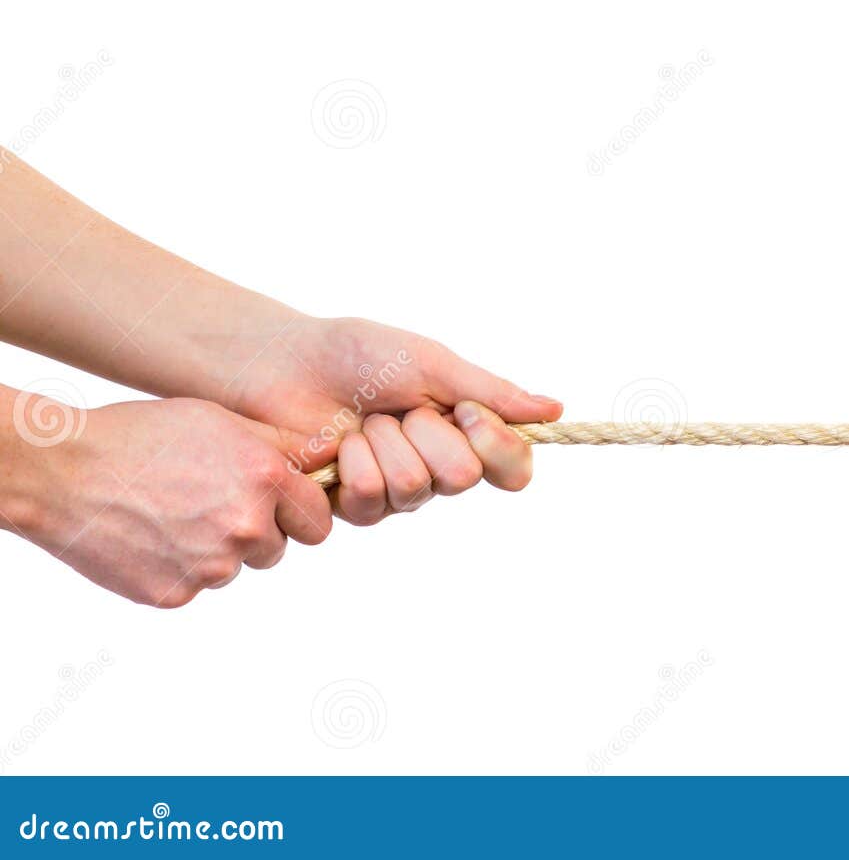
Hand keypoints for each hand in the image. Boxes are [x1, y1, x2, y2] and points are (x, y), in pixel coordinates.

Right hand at [0, 397, 331, 607]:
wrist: (65, 471)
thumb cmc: (144, 436)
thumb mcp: (222, 422)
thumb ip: (284, 447)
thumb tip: (334, 456)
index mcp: (265, 479)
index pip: (318, 520)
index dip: (299, 511)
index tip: (279, 504)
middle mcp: (244, 526)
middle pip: (278, 548)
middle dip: (260, 532)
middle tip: (215, 504)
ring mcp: (209, 566)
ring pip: (236, 568)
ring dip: (218, 550)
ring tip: (175, 514)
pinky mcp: (174, 594)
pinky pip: (196, 586)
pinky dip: (180, 567)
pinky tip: (152, 535)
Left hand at [221, 316, 560, 524]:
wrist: (281, 362)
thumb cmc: (355, 353)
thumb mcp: (431, 363)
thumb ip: (491, 392)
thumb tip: (555, 408)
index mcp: (465, 431)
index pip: (513, 468)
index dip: (496, 445)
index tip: (465, 410)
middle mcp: (437, 466)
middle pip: (463, 477)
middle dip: (428, 432)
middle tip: (398, 407)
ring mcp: (396, 490)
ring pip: (415, 490)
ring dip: (384, 444)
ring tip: (362, 420)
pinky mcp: (352, 506)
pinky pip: (371, 502)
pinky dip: (352, 464)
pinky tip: (336, 445)